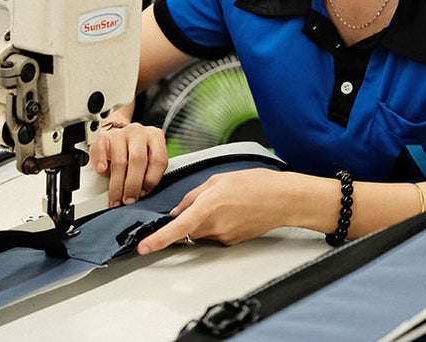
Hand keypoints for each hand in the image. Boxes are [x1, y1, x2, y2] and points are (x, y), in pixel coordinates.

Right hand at [89, 122, 168, 207]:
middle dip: (132, 185)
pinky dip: (99, 162)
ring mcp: (121, 133)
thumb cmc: (138, 153)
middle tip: (128, 200)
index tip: (143, 194)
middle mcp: (139, 133)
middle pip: (137, 160)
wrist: (122, 138)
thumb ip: (150, 173)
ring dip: (117, 184)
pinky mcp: (104, 137)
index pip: (158, 160)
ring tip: (116, 198)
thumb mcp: (150, 160)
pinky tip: (102, 171)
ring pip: (119, 161)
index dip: (151, 180)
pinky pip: (99, 150)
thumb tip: (141, 194)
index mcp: (155, 137)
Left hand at [137, 168, 288, 253]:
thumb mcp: (218, 180)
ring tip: (223, 202)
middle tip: (199, 201)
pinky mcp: (231, 241)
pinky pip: (213, 234)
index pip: (176, 228)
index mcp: (208, 207)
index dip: (157, 239)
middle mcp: (214, 226)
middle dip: (184, 219)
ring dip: (201, 219)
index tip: (143, 247)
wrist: (282, 200)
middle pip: (186, 229)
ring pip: (199, 231)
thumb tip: (178, 211)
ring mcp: (223, 237)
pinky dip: (215, 223)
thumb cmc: (255, 184)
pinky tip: (231, 210)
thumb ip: (193, 196)